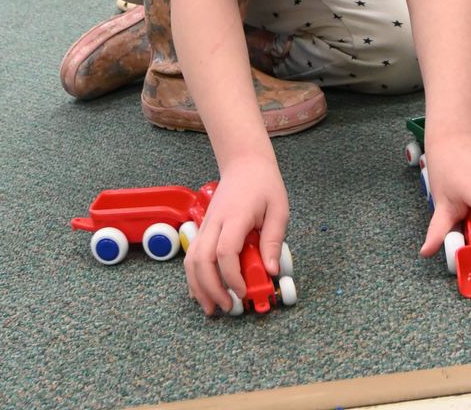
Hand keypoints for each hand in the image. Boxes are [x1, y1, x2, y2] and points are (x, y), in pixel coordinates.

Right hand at [184, 156, 288, 314]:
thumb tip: (271, 271)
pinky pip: (192, 255)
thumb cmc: (264, 184)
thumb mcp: (278, 209)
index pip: (225, 251)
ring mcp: (206, 224)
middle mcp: (215, 221)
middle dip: (211, 288)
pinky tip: (203, 291)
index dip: (232, 276)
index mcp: (235, 216)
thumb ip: (273, 240)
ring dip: (198, 286)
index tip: (244, 292)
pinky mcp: (203, 228)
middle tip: (228, 307)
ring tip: (212, 307)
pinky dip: (194, 276)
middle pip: (201, 259)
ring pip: (191, 259)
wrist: (244, 162)